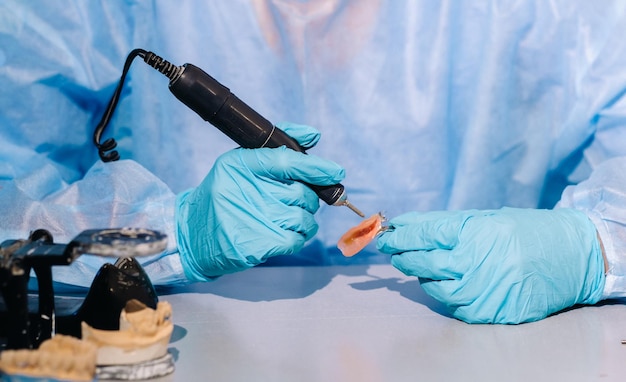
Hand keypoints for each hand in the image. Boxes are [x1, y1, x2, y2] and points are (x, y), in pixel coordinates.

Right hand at [175, 122, 344, 280]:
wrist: (193, 234)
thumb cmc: (224, 194)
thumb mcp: (240, 162)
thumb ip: (279, 147)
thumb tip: (314, 135)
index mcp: (242, 164)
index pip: (288, 161)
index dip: (317, 167)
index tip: (336, 172)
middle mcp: (248, 189)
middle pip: (302, 192)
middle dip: (307, 197)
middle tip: (291, 199)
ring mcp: (254, 219)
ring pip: (304, 217)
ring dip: (303, 218)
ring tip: (286, 216)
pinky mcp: (259, 245)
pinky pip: (298, 239)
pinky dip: (298, 236)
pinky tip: (284, 232)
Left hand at [376, 207, 605, 323]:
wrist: (572, 257)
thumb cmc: (525, 231)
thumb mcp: (485, 218)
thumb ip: (444, 225)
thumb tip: (405, 226)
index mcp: (474, 233)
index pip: (423, 234)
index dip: (400, 234)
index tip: (386, 233)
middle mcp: (475, 263)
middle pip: (421, 261)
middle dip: (402, 253)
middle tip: (392, 248)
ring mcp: (482, 291)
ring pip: (432, 287)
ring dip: (422, 274)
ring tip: (422, 264)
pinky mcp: (490, 313)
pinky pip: (453, 306)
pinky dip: (446, 293)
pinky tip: (448, 281)